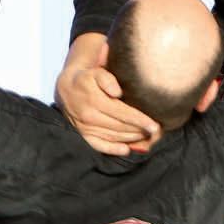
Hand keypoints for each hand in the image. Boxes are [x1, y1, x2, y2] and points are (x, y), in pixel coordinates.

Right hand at [56, 41, 159, 155]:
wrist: (67, 88)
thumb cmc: (88, 79)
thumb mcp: (97, 72)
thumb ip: (108, 79)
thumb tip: (117, 92)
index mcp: (95, 101)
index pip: (123, 113)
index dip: (140, 120)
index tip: (155, 126)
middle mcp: (89, 116)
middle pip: (121, 127)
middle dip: (140, 131)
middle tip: (156, 132)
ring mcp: (86, 127)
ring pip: (113, 136)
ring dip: (132, 139)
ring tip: (147, 137)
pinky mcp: (84, 134)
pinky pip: (99, 145)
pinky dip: (112, 149)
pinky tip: (126, 150)